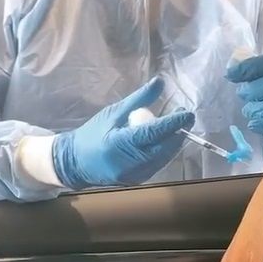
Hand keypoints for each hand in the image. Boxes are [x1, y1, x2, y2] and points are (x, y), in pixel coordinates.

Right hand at [52, 77, 194, 188]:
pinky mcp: (138, 180)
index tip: (187, 113)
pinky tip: (164, 140)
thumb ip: (139, 99)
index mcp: (119, 143)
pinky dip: (164, 151)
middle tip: (184, 117)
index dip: (173, 123)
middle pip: (164, 147)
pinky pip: (158, 164)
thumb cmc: (93, 134)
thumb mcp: (114, 112)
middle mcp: (129, 163)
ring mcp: (135, 174)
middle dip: (178, 132)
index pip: (153, 133)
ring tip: (175, 126)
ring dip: (173, 142)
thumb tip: (160, 82)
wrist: (75, 163)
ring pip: (164, 157)